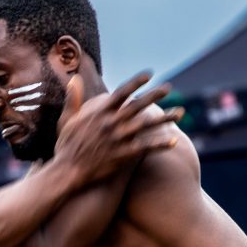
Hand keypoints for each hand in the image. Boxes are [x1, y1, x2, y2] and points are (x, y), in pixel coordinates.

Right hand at [53, 72, 180, 184]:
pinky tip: (174, 141)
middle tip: (168, 88)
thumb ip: (72, 98)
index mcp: (99, 113)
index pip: (121, 93)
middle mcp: (111, 123)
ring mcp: (119, 139)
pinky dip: (160, 144)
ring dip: (165, 118)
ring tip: (180, 112)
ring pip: (147, 126)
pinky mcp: (123, 155)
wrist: (68, 172)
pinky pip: (146, 148)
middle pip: (138, 106)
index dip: (136, 82)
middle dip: (155, 95)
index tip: (149, 75)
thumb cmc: (66, 146)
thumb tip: (74, 78)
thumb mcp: (67, 120)